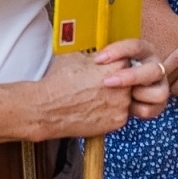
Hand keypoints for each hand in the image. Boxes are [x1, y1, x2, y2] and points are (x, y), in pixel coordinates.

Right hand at [32, 42, 167, 136]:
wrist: (47, 108)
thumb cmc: (59, 80)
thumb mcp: (77, 57)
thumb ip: (97, 56)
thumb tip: (102, 56)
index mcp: (118, 64)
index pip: (128, 62)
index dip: (116, 66)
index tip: (106, 70)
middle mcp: (125, 84)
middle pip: (130, 81)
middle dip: (118, 84)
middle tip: (98, 86)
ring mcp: (123, 104)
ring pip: (126, 99)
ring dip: (115, 99)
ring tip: (94, 98)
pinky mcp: (118, 122)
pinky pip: (120, 115)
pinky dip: (110, 114)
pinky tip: (94, 110)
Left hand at [92, 37, 169, 119]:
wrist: (117, 90)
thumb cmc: (108, 72)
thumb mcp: (105, 62)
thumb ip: (100, 59)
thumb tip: (85, 57)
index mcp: (144, 51)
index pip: (135, 46)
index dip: (118, 52)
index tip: (97, 60)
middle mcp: (155, 67)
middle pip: (153, 70)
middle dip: (130, 77)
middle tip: (107, 82)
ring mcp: (159, 86)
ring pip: (159, 93)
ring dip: (139, 96)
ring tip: (121, 98)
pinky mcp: (157, 104)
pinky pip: (151, 110)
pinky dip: (137, 110)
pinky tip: (125, 107)